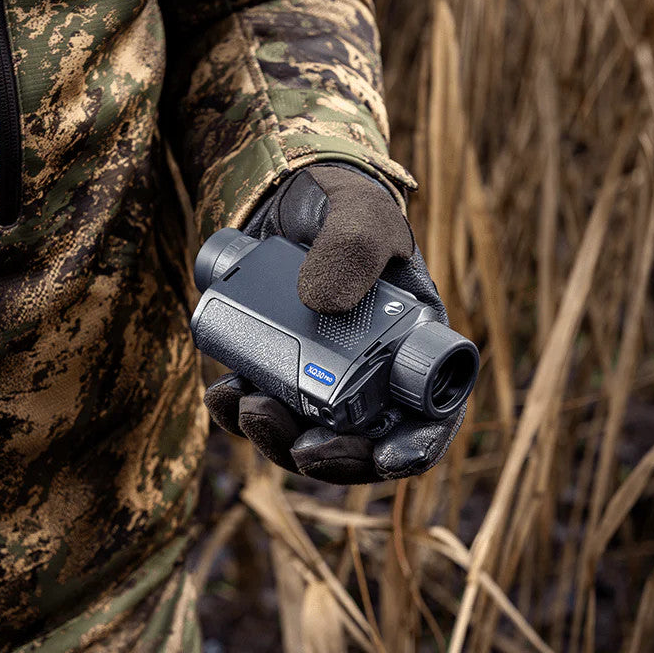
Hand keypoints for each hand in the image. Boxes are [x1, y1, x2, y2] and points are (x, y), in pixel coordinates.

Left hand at [203, 164, 466, 483]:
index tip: (386, 460)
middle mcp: (372, 371)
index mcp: (413, 344)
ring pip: (307, 435)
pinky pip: (263, 409)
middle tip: (301, 448)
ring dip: (277, 439)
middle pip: (363, 442)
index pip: (430, 414)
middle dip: (332, 456)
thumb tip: (320, 305)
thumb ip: (351, 247)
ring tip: (247, 407)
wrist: (286, 192)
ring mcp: (321, 375)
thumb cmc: (343, 202)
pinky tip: (224, 392)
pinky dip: (240, 412)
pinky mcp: (277, 368)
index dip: (415, 447)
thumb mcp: (358, 214)